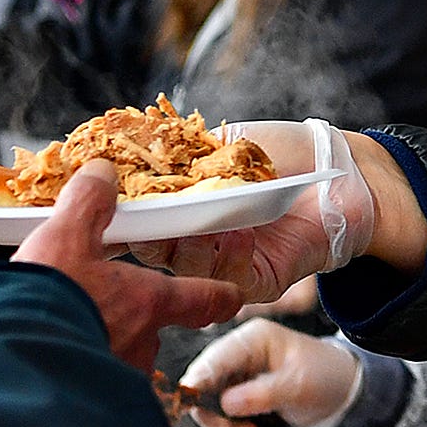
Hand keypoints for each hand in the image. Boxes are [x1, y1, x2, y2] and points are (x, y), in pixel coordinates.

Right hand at [16, 158, 243, 368]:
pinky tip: (57, 364)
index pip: (206, 299)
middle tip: (104, 305)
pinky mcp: (90, 402)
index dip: (220, 294)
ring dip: (106, 346)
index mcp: (149, 301)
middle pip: (154, 329)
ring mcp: (119, 378)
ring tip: (73, 332)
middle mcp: (144, 345)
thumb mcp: (64, 237)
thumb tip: (103, 174)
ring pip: (124, 359)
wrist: (7, 360)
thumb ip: (88, 204)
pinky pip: (96, 386)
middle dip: (133, 318)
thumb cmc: (44, 298)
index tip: (230, 295)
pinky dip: (84, 374)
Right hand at [130, 121, 417, 305]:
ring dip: (182, 244)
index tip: (89, 198)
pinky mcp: (257, 283)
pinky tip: (233, 232)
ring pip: (184, 268)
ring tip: (189, 220)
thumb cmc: (279, 151)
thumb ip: (176, 155)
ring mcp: (223, 265)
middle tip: (128, 218)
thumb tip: (118, 160)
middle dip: (137, 234)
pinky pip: (230, 280)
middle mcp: (194, 241)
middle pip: (150, 249)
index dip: (112, 212)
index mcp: (179, 209)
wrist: (337, 169)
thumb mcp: (220, 143)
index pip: (134, 217)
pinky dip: (226, 255)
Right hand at [179, 319, 362, 426]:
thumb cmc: (326, 377)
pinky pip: (223, 414)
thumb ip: (262, 393)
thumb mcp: (298, 385)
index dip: (198, 383)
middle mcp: (240, 353)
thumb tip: (225, 403)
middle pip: (205, 382)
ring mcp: (239, 374)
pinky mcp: (241, 393)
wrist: (343, 392)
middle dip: (214, 412)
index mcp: (253, 338)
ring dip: (225, 425)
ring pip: (210, 402)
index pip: (214, 358)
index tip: (190, 405)